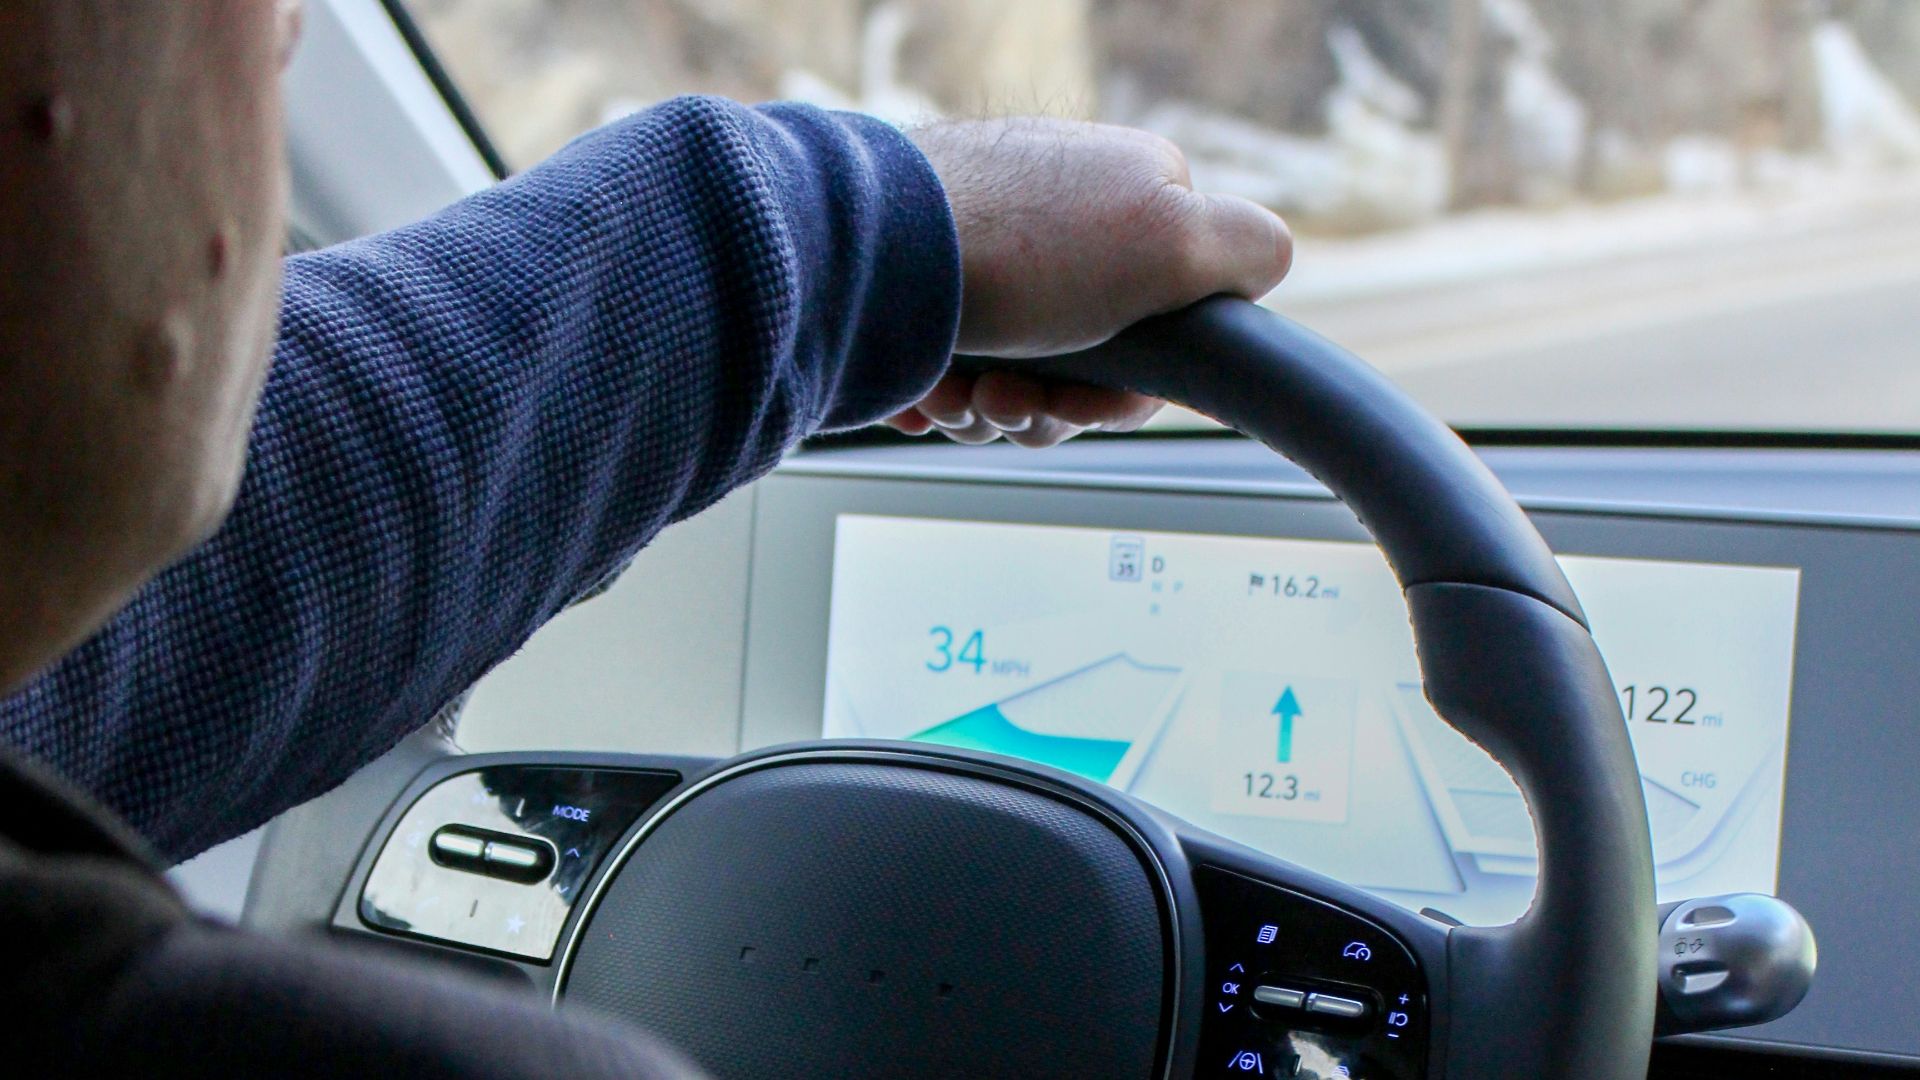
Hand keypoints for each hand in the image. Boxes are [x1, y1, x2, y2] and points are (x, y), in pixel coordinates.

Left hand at [886, 117, 1291, 447]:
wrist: (866, 260)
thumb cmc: (1016, 246)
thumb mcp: (1175, 236)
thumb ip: (1249, 248)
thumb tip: (1270, 263)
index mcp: (1123, 197)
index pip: (1164, 323)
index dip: (1130, 390)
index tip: (1094, 401)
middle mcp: (1054, 225)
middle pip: (1084, 366)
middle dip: (1049, 408)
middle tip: (1011, 402)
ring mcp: (983, 261)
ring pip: (1014, 379)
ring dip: (992, 411)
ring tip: (964, 392)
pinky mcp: (919, 298)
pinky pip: (948, 374)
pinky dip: (940, 397)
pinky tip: (925, 390)